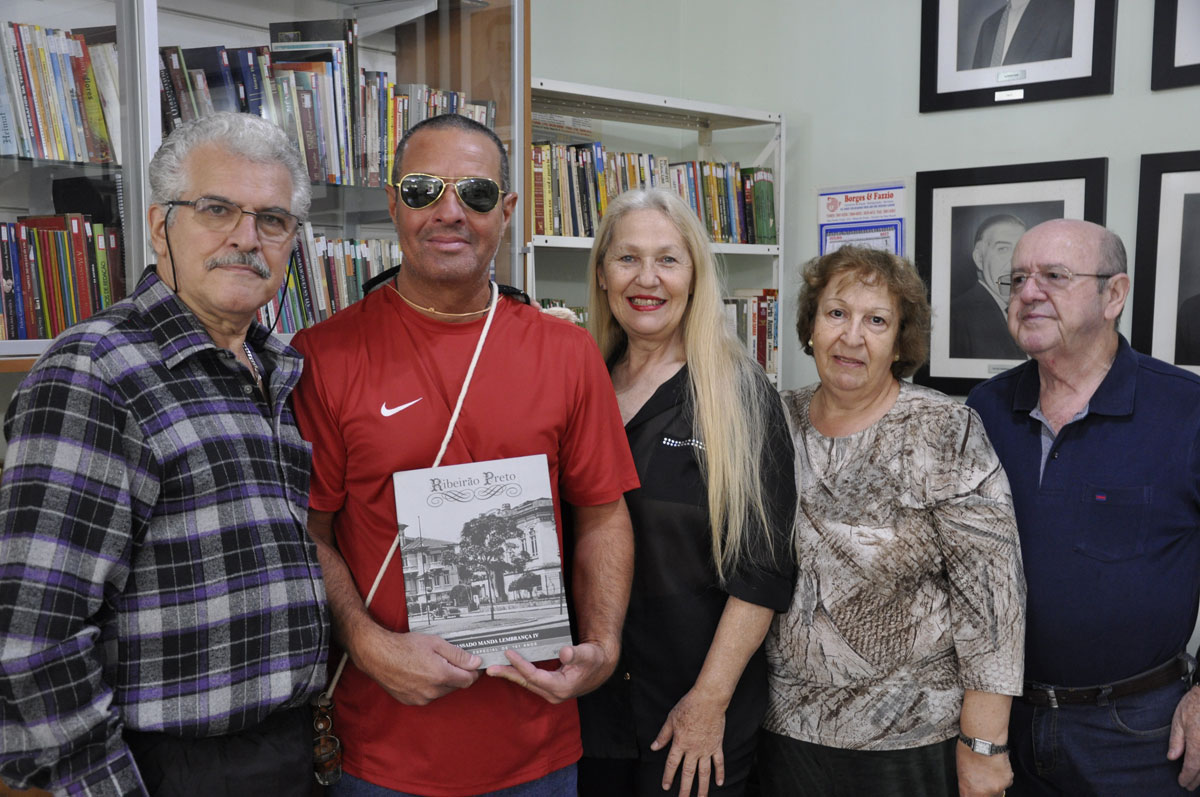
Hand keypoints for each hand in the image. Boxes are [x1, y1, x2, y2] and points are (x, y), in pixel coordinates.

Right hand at [353, 627, 480, 705]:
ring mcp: (421, 699)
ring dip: (443, 681)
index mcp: (441, 676)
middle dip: (457, 674)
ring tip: (431, 665)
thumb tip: (476, 662)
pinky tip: (421, 674)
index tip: (471, 663)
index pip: (468, 680)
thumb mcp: (435, 643)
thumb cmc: (404, 646)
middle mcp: (432, 691)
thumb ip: (458, 654)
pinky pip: (428, 696)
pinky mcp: (412, 702)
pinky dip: (429, 687)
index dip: (472, 671)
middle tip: (447, 660)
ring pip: (442, 692)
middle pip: (456, 686)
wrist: (378, 655)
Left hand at [485, 642, 614, 702]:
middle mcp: (554, 693)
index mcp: (562, 687)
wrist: (601, 667)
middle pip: (526, 683)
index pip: (535, 676)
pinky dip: (520, 674)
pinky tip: (510, 668)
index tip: (509, 653)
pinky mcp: (550, 688)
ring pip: (527, 683)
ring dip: (511, 675)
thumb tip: (564, 652)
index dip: (521, 665)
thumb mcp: (588, 654)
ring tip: (494, 669)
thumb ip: (576, 654)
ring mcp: (552, 693)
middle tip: (490, 669)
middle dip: (508, 674)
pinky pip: (531, 681)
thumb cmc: (595, 659)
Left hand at [651, 689, 726, 796]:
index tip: (666, 787)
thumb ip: (663, 735)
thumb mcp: (671, 719)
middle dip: (684, 789)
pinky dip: (719, 773)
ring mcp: (706, 749)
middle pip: (688, 773)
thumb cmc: (688, 706)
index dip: (668, 776)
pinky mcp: (717, 745)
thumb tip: (654, 747)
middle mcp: (693, 749)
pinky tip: (719, 783)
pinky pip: (719, 762)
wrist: (708, 700)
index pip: (672, 764)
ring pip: (704, 773)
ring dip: (702, 788)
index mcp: (680, 743)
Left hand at [956, 743, 1012, 796]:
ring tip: (988, 770)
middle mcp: (985, 792)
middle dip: (984, 790)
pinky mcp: (1007, 781)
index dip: (972, 795)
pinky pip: (1006, 783)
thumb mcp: (961, 771)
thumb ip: (967, 784)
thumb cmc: (969, 750)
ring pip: (997, 791)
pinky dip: (1002, 777)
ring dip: (994, 784)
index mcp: (970, 791)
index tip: (973, 791)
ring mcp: (997, 788)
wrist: (984, 741)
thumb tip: (970, 788)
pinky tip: (996, 767)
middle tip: (982, 779)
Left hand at [1168, 685, 1199, 788]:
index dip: (1186, 777)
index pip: (1191, 767)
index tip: (1182, 782)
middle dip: (1196, 780)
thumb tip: (1172, 757)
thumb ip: (1176, 741)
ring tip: (1198, 780)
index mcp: (1197, 743)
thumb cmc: (1194, 704)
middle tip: (1189, 785)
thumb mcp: (1179, 720)